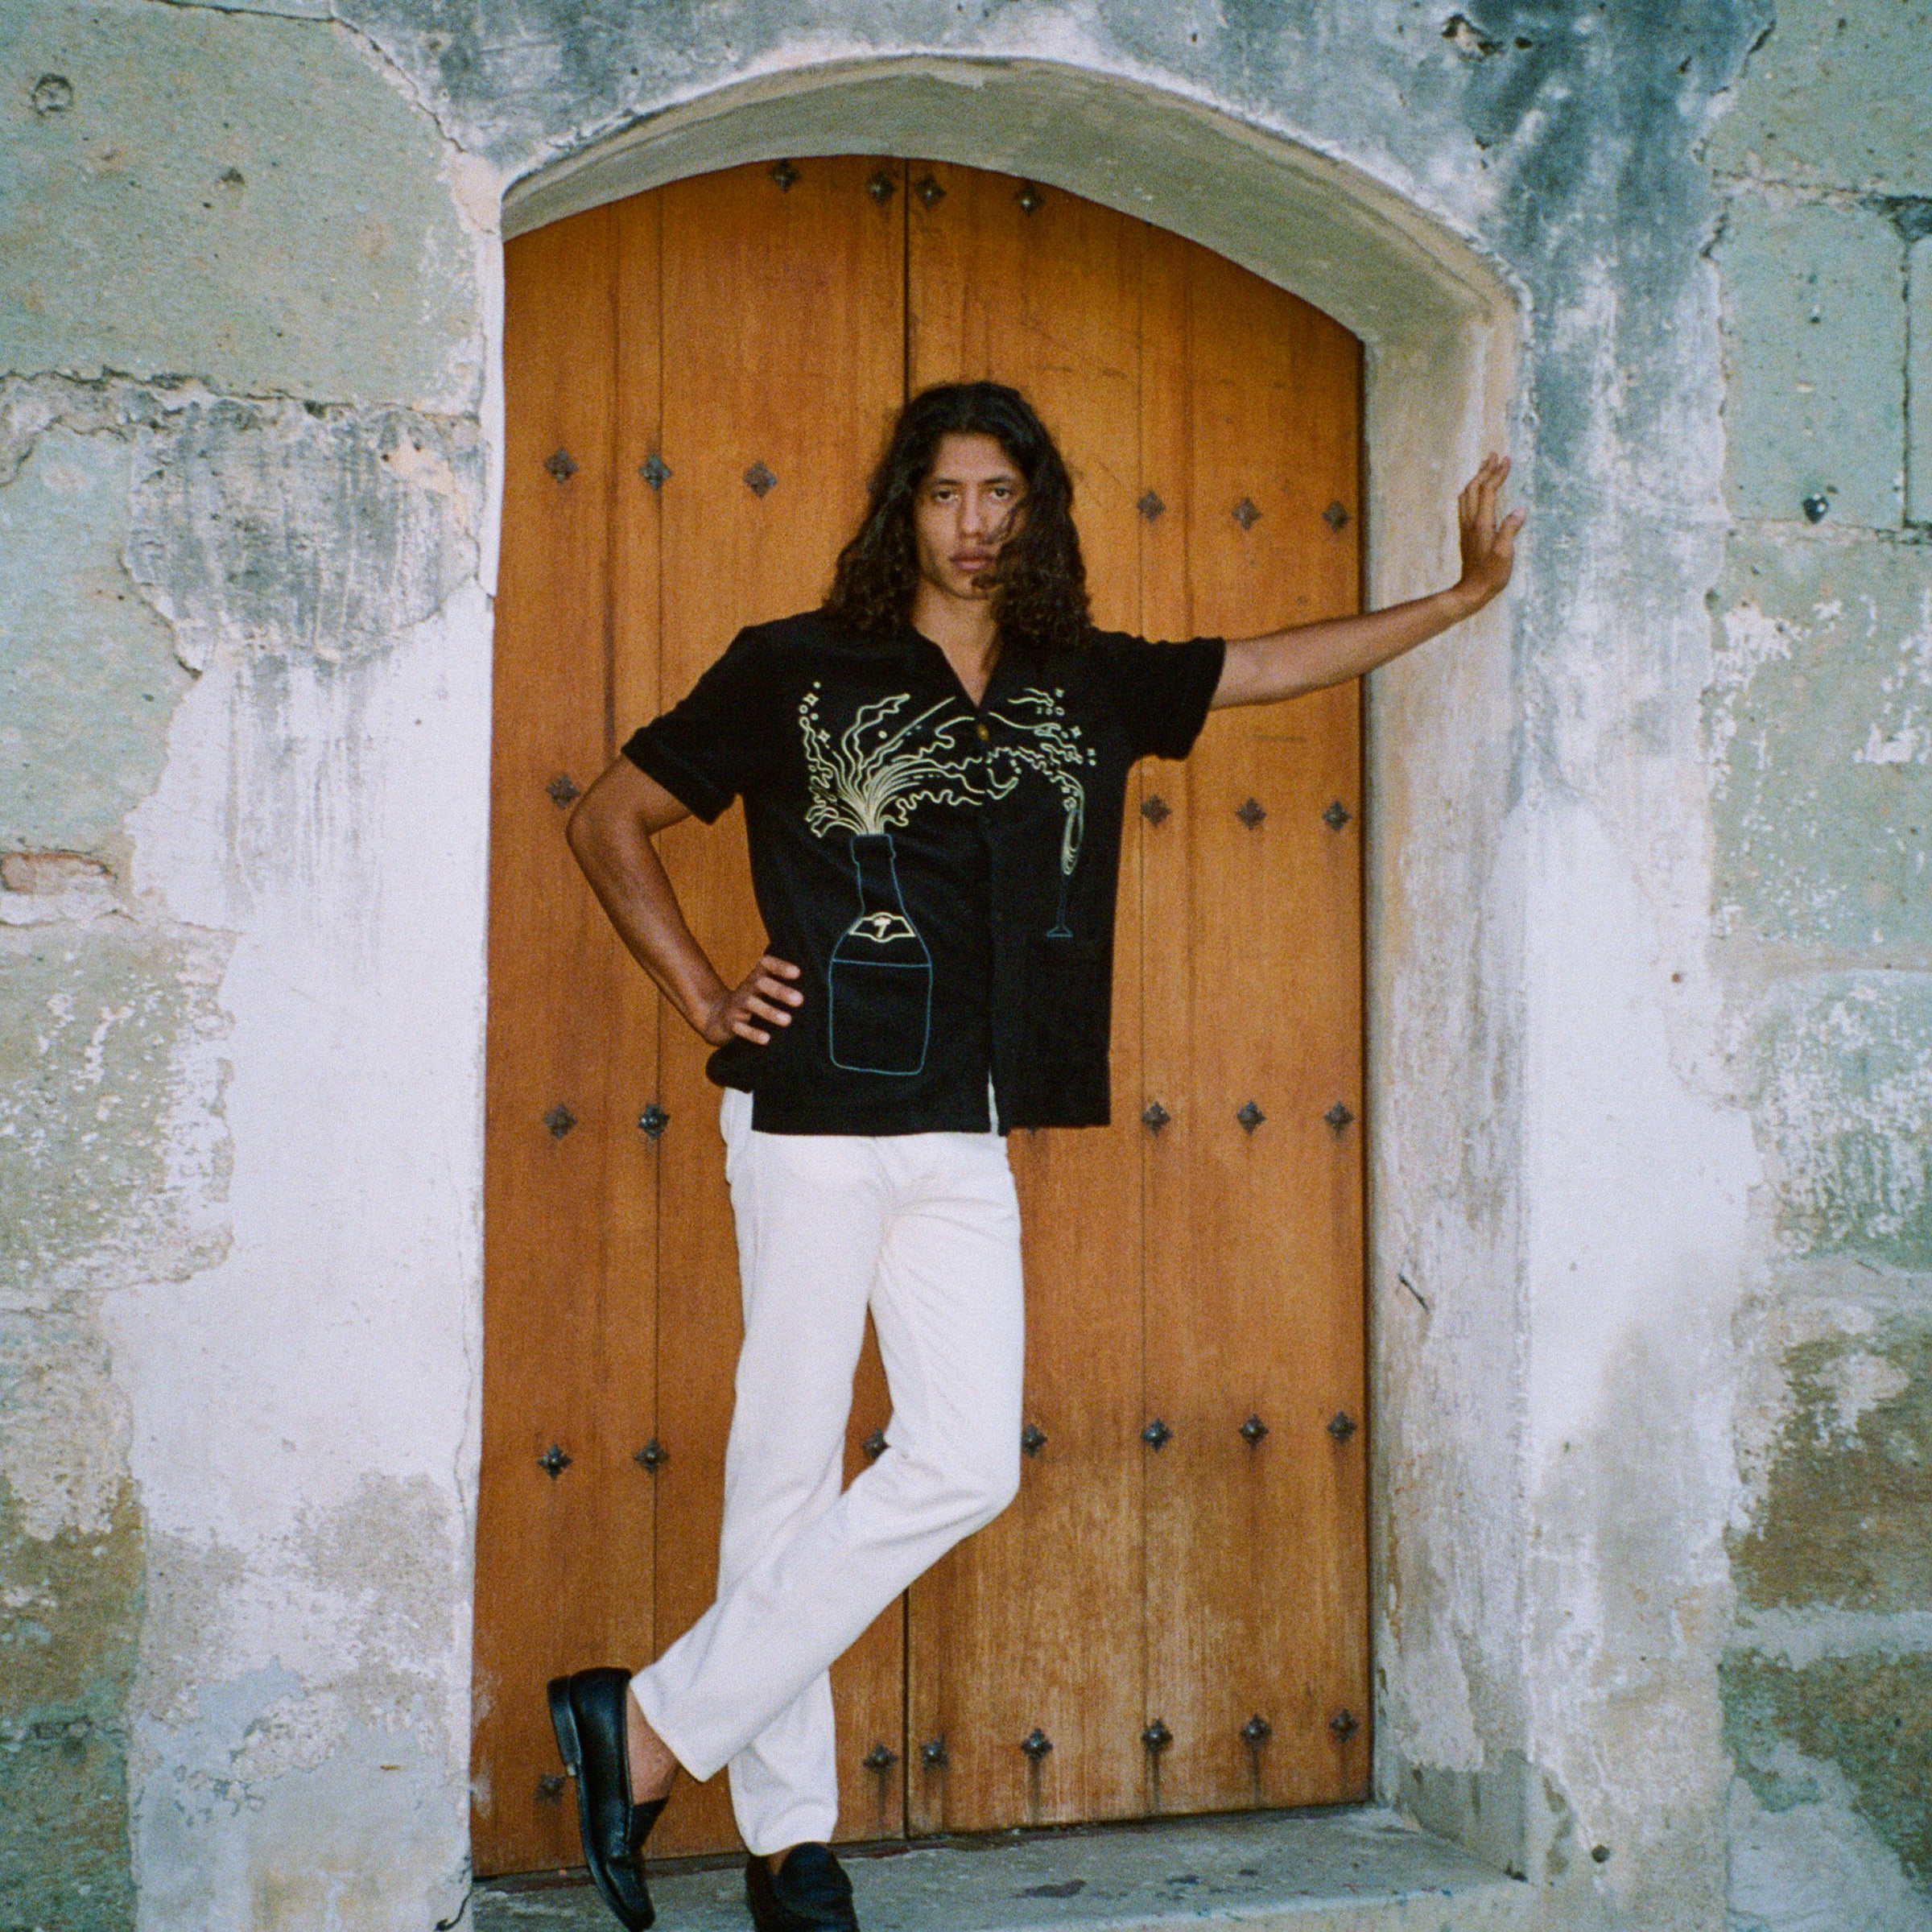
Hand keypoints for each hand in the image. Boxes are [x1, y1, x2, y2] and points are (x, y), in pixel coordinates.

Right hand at [700, 953, 801, 1046]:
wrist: (716, 1016)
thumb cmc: (752, 1001)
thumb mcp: (763, 989)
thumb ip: (784, 985)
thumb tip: (817, 988)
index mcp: (757, 977)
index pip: (767, 964)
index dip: (780, 967)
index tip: (797, 972)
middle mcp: (747, 988)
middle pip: (762, 984)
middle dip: (780, 991)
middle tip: (800, 1000)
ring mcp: (737, 1005)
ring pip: (752, 1005)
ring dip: (770, 1012)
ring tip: (788, 1020)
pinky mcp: (731, 1023)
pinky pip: (740, 1028)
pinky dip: (753, 1033)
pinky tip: (766, 1039)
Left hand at [1455, 453, 1524, 610]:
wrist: (1471, 590)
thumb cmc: (1491, 575)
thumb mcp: (1505, 555)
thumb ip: (1510, 531)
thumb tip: (1519, 510)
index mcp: (1482, 524)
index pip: (1488, 491)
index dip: (1497, 474)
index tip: (1507, 460)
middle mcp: (1471, 521)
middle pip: (1474, 488)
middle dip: (1485, 470)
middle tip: (1494, 455)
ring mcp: (1466, 527)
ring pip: (1467, 494)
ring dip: (1476, 478)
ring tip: (1485, 465)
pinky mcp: (1466, 532)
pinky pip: (1465, 504)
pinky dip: (1472, 490)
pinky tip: (1476, 490)